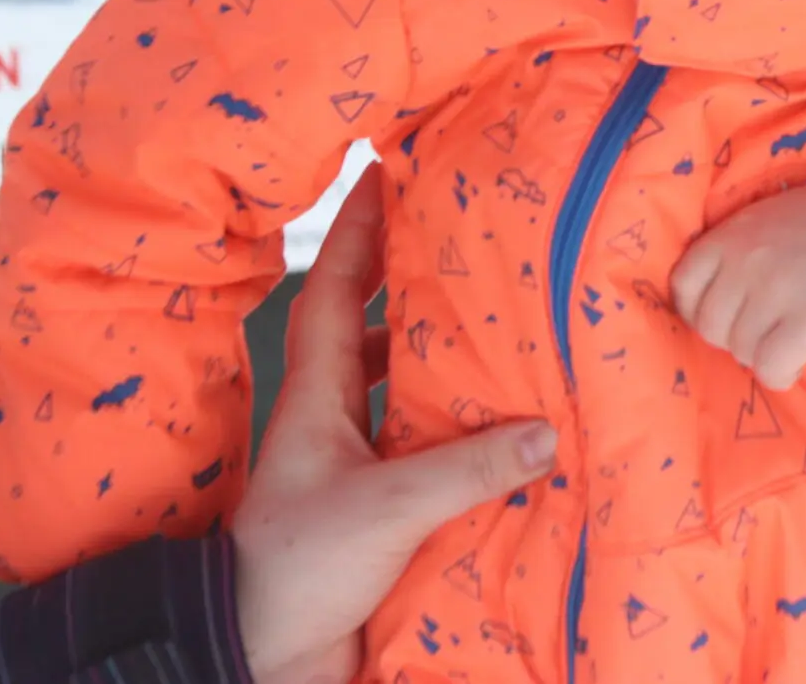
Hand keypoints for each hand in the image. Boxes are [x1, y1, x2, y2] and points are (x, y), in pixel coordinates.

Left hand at [233, 167, 556, 683]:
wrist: (257, 659)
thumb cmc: (295, 570)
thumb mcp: (385, 509)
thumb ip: (466, 467)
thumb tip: (548, 428)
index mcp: (317, 400)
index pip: (331, 292)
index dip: (358, 230)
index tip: (387, 171)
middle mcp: (336, 423)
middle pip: (374, 333)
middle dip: (416, 284)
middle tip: (472, 238)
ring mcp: (356, 468)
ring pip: (405, 391)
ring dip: (447, 358)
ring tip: (507, 324)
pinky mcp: (380, 513)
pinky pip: (431, 450)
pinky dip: (467, 431)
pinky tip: (513, 428)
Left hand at [671, 180, 805, 388]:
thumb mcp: (780, 215)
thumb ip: (743, 247)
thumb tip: (716, 294)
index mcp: (737, 232)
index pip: (684, 283)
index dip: (698, 308)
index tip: (724, 315)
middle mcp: (747, 261)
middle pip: (711, 325)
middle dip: (735, 335)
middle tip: (768, 329)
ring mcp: (776, 292)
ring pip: (740, 350)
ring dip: (763, 354)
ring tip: (791, 340)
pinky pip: (769, 367)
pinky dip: (781, 374)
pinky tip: (798, 363)